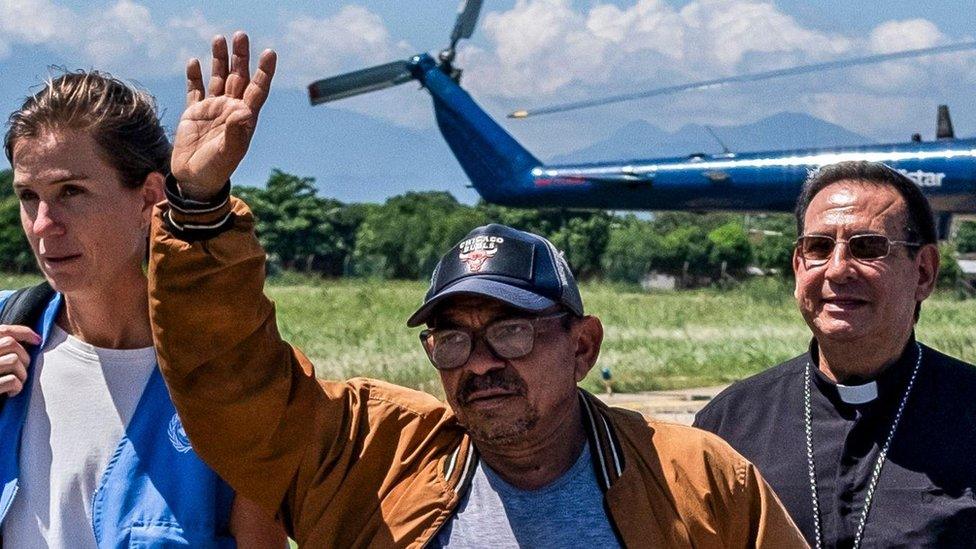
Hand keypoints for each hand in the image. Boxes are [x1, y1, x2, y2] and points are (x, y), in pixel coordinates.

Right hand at [0, 325, 39, 397]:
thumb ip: (4, 351)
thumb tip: (35, 341)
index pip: (3, 331)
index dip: (24, 332)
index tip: (38, 340)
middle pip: (11, 344)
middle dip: (25, 357)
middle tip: (23, 371)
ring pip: (14, 360)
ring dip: (22, 374)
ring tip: (17, 383)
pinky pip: (12, 380)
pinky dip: (17, 387)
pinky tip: (11, 393)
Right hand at [171, 32, 275, 200]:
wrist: (195, 180)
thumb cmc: (216, 169)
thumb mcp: (228, 152)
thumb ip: (236, 131)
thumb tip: (245, 111)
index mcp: (244, 118)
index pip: (257, 89)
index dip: (264, 72)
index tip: (270, 53)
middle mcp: (230, 109)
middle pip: (238, 77)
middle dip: (240, 57)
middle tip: (241, 36)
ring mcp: (212, 110)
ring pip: (217, 78)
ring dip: (219, 60)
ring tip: (219, 39)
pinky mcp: (193, 113)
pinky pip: (195, 90)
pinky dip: (195, 76)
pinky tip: (195, 61)